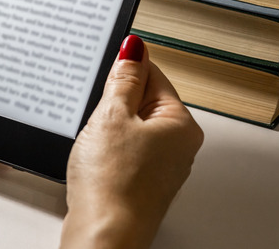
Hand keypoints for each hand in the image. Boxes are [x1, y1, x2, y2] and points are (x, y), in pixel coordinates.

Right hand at [61, 35, 203, 248]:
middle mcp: (179, 145)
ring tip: (97, 144)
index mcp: (182, 123)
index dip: (125, 69)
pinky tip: (96, 161)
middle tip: (99, 118)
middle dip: (115, 103)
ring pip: (131, 128)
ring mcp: (162, 166)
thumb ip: (123, 78)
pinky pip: (125, 152)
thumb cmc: (112, 184)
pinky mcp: (143, 182)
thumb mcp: (111, 116)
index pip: (155, 74)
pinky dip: (108, 151)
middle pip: (143, 102)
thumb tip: (134, 48)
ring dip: (109, 128)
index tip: (106, 68)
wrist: (103, 234)